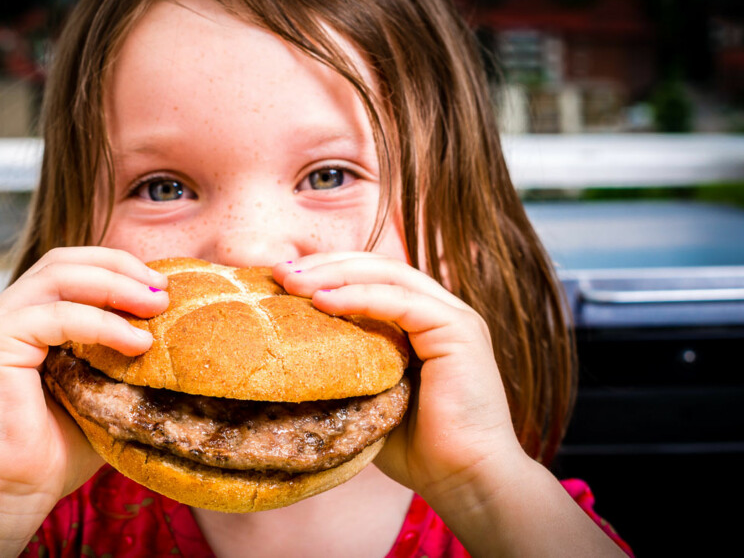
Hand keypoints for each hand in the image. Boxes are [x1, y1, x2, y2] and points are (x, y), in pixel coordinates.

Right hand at [0, 247, 168, 542]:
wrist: (6, 498)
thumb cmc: (49, 455)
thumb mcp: (96, 394)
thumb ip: (116, 359)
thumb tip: (170, 338)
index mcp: (21, 321)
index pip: (69, 270)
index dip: (116, 269)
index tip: (161, 288)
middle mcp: (0, 315)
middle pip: (64, 261)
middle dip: (120, 268)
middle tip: (164, 290)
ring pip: (59, 275)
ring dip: (116, 286)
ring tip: (157, 306)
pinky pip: (57, 315)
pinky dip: (103, 324)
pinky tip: (137, 343)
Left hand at [273, 253, 524, 502]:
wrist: (464, 480)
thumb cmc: (418, 450)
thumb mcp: (369, 398)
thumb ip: (345, 369)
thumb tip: (287, 358)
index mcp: (419, 321)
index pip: (369, 278)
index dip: (326, 272)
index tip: (280, 279)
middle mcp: (439, 310)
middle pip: (375, 266)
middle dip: (324, 265)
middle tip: (279, 272)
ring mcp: (452, 316)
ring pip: (387, 274)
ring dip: (335, 274)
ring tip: (292, 282)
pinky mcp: (460, 329)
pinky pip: (401, 301)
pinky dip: (359, 297)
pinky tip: (323, 301)